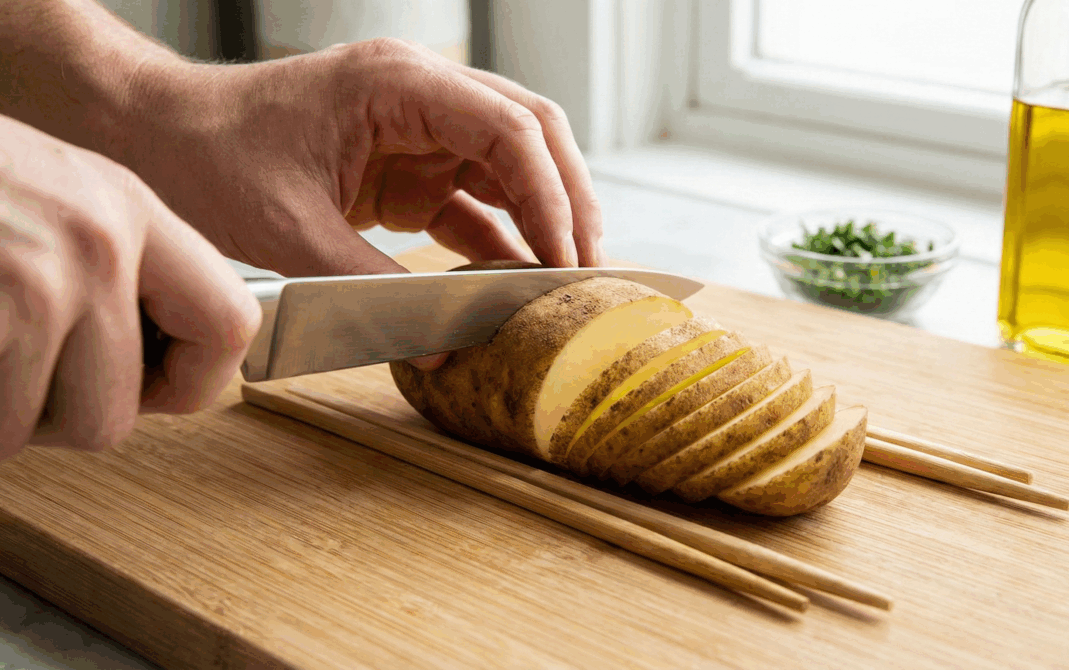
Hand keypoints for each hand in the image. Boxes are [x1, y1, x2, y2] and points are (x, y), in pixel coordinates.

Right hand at [0, 115, 260, 460]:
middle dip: (56, 414)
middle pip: (116, 415)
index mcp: (128, 211)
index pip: (232, 325)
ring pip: (40, 430)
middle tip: (14, 363)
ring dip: (0, 413)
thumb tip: (170, 371)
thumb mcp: (59, 200)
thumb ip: (118, 270)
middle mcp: (95, 244)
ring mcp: (33, 282)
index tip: (150, 385)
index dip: (192, 379)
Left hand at [121, 38, 606, 277]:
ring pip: (511, 167)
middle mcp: (421, 95)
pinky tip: (511, 282)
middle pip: (530, 136)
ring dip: (541, 221)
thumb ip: (374, 291)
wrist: (159, 138)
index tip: (567, 260)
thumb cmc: (211, 159)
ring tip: (563, 282)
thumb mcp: (292, 234)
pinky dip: (497, 240)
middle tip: (588, 270)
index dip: (551, 196)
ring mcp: (417, 129)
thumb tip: (445, 346)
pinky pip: (470, 200)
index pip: (510, 129)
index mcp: (399, 85)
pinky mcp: (405, 166)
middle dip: (568, 201)